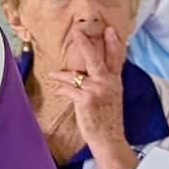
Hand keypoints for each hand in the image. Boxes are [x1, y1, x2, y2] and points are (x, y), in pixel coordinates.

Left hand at [41, 27, 130, 159]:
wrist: (110, 139)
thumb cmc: (107, 119)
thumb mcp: (111, 97)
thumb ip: (103, 83)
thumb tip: (86, 74)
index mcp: (115, 81)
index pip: (116, 59)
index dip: (114, 44)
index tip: (110, 29)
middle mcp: (108, 83)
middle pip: (95, 58)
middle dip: (85, 43)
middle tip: (77, 31)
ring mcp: (97, 90)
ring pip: (74, 75)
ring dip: (61, 75)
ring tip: (52, 75)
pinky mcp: (86, 99)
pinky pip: (67, 89)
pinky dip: (60, 90)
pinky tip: (58, 92)